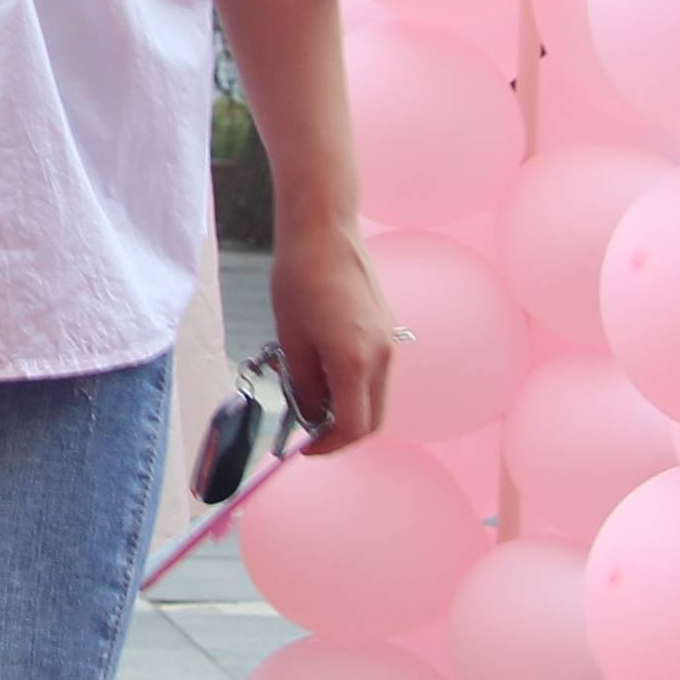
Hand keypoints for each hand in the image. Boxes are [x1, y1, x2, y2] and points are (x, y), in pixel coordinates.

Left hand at [266, 219, 396, 450]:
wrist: (324, 230)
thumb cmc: (299, 278)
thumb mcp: (290, 339)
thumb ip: (304, 385)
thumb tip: (311, 416)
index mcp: (355, 362)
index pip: (353, 428)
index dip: (329, 446)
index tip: (305, 448)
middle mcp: (382, 356)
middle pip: (372, 419)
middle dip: (342, 433)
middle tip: (309, 432)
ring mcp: (389, 340)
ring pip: (376, 397)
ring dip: (348, 408)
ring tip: (310, 397)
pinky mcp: (387, 328)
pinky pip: (377, 372)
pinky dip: (355, 385)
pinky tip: (324, 371)